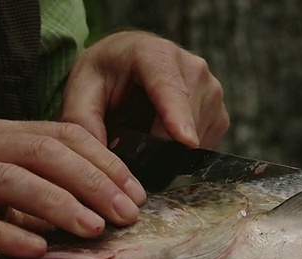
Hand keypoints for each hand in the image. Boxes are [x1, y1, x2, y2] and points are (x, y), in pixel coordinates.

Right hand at [0, 119, 145, 258]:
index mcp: (1, 134)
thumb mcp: (8, 192)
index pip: (63, 135)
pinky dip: (5, 234)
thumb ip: (47, 191)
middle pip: (43, 152)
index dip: (105, 161)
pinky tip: (36, 249)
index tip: (136, 192)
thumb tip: (105, 208)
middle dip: (92, 183)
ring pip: (9, 179)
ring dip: (58, 204)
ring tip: (92, 229)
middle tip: (125, 214)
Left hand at [61, 31, 229, 148]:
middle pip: (182, 124)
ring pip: (195, 139)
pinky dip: (182, 149)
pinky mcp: (220, 112)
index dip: (177, 116)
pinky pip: (205, 144)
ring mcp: (212, 90)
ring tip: (145, 131)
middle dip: (156, 146)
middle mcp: (193, 68)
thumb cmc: (105, 73)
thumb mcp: (81, 90)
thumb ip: (83, 122)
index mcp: (156, 54)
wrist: (128, 61)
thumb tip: (98, 161)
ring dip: (169, 148)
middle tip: (129, 144)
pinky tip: (164, 133)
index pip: (170, 89)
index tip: (185, 140)